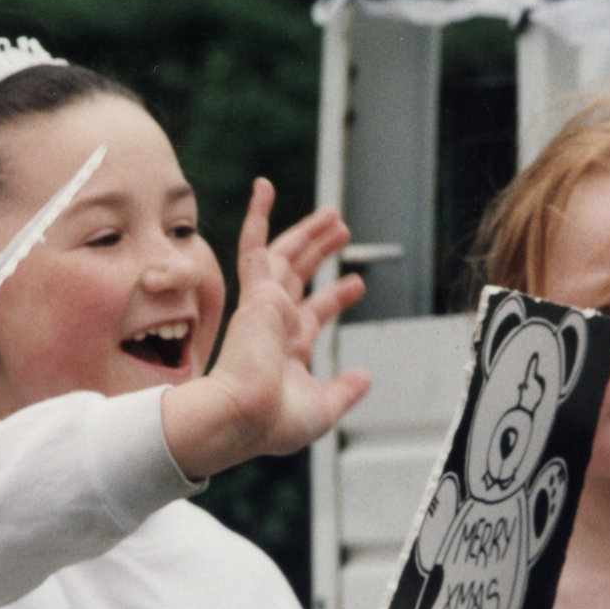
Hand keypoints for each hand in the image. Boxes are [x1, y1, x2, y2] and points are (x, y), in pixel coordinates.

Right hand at [161, 179, 370, 478]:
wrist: (244, 416)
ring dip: (308, 232)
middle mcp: (272, 323)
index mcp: (285, 349)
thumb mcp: (323, 408)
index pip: (313, 312)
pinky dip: (258, 215)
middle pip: (299, 276)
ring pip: (285, 256)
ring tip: (332, 214)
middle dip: (321, 252)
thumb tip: (365, 377)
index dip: (336, 296)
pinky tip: (264, 187)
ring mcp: (263, 306)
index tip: (356, 284)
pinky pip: (255, 245)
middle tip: (341, 230)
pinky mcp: (255, 293)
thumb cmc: (274, 422)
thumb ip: (345, 390)